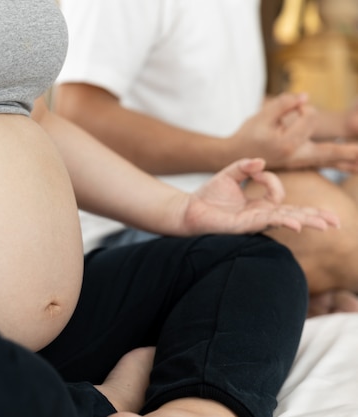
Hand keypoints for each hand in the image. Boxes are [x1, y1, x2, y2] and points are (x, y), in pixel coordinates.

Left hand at [183, 158, 339, 234]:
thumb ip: (245, 166)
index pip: (278, 193)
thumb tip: (260, 162)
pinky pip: (267, 223)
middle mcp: (260, 216)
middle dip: (315, 217)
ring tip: (327, 225)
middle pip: (294, 215)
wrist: (187, 210)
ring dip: (307, 221)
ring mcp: (254, 223)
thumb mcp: (229, 174)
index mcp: (259, 206)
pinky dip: (284, 222)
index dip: (271, 179)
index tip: (255, 170)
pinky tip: (297, 224)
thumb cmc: (207, 195)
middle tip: (336, 222)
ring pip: (286, 221)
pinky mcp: (244, 227)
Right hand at [230, 93, 357, 171]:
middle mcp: (297, 157)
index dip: (304, 106)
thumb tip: (306, 97)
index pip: (310, 118)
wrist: (236, 157)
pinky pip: (327, 164)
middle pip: (330, 151)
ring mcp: (301, 163)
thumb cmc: (248, 135)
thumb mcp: (262, 115)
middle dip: (350, 151)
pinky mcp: (303, 163)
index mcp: (286, 144)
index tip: (294, 106)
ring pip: (331, 160)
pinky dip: (343, 163)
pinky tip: (356, 167)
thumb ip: (284, 103)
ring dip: (350, 160)